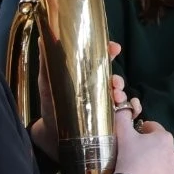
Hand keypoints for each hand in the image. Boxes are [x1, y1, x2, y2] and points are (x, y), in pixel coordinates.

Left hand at [32, 42, 125, 159]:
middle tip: (115, 82)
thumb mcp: (46, 82)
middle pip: (114, 76)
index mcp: (85, 75)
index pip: (100, 59)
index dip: (109, 51)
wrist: (52, 136)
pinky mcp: (110, 118)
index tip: (114, 48)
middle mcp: (97, 87)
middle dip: (117, 77)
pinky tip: (124, 108)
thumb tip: (42, 37)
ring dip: (122, 92)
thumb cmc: (51, 105)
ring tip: (117, 97)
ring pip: (120, 92)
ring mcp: (104, 102)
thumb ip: (47, 63)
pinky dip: (130, 106)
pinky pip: (127, 109)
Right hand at [113, 108, 173, 173]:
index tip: (134, 136)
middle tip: (135, 153)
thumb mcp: (123, 134)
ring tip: (140, 168)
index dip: (142, 130)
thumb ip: (123, 117)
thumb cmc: (129, 158)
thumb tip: (123, 106)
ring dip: (156, 162)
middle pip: (161, 146)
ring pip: (164, 162)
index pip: (153, 128)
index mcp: (165, 137)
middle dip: (150, 147)